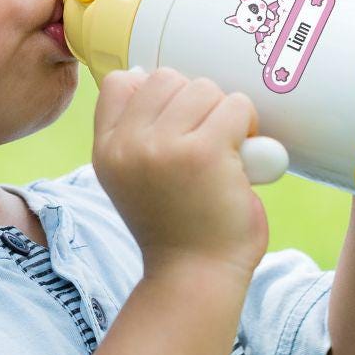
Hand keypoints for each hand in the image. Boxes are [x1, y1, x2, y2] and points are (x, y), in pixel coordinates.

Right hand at [92, 67, 268, 283]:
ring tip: (225, 151)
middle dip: (194, 103)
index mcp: (106, 150)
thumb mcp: (131, 178)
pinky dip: (248, 125)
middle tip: (206, 141)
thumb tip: (148, 76)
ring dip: (223, 113)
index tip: (175, 124)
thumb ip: (134, 134)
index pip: (120, 83)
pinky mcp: (205, 152)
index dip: (154, 94)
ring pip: (204, 88)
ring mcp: (164, 146)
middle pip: (167, 78)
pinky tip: (242, 157)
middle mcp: (128, 145)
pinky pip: (236, 106)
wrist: (194, 278)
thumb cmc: (175, 227)